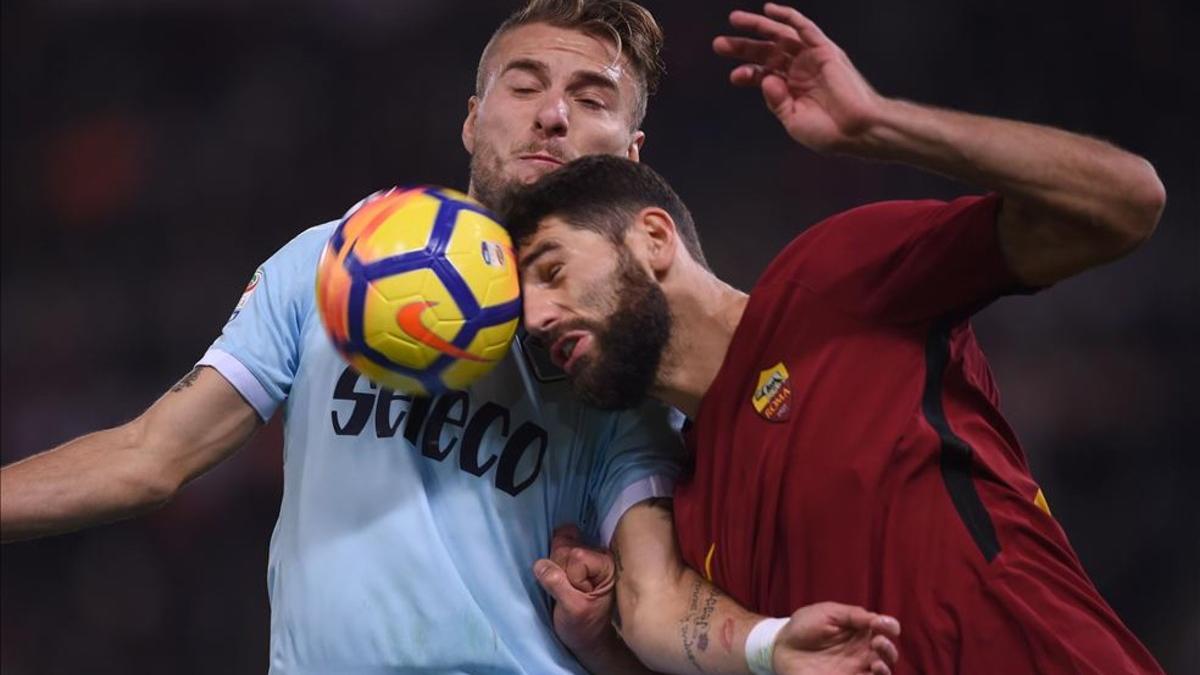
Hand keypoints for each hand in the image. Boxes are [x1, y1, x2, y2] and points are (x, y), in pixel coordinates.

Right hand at [533, 524, 617, 652]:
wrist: (588, 637)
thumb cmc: (584, 626)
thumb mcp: (572, 610)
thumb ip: (557, 585)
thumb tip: (540, 564)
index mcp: (605, 564)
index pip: (576, 555)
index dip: (567, 575)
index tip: (574, 594)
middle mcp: (598, 553)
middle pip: (565, 545)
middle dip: (558, 569)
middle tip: (568, 592)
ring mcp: (586, 552)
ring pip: (558, 544)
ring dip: (555, 566)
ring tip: (566, 587)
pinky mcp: (574, 555)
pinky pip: (556, 546)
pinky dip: (553, 561)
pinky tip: (561, 578)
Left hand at [714, 3, 883, 152]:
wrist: (858, 130)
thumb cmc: (828, 132)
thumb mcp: (793, 120)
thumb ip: (777, 101)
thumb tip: (764, 78)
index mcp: (790, 90)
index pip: (762, 74)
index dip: (746, 73)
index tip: (735, 77)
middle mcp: (799, 71)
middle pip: (765, 53)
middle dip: (742, 48)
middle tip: (718, 45)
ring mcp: (812, 59)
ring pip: (780, 37)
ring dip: (758, 26)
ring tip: (734, 19)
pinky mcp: (825, 51)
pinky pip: (805, 29)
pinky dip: (788, 18)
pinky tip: (769, 10)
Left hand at [773, 602, 900, 674]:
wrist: (781, 646)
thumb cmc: (804, 626)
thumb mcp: (828, 613)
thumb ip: (853, 615)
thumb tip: (879, 619)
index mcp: (859, 630)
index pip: (885, 630)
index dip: (890, 627)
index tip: (886, 626)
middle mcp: (861, 650)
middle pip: (888, 653)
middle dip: (889, 649)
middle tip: (877, 642)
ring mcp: (855, 668)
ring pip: (883, 672)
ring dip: (886, 667)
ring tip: (876, 662)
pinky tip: (871, 671)